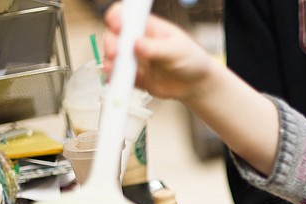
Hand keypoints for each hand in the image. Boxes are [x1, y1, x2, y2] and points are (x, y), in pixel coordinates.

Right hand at [101, 2, 215, 101]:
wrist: (195, 85)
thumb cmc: (190, 59)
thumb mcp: (177, 51)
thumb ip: (157, 49)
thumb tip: (137, 45)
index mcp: (147, 27)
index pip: (125, 16)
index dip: (116, 17)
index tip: (116, 25)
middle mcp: (136, 41)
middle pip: (113, 36)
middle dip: (111, 44)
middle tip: (115, 53)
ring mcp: (133, 59)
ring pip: (113, 58)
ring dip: (110, 63)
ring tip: (113, 69)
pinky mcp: (133, 77)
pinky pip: (119, 78)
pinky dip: (114, 80)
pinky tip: (114, 83)